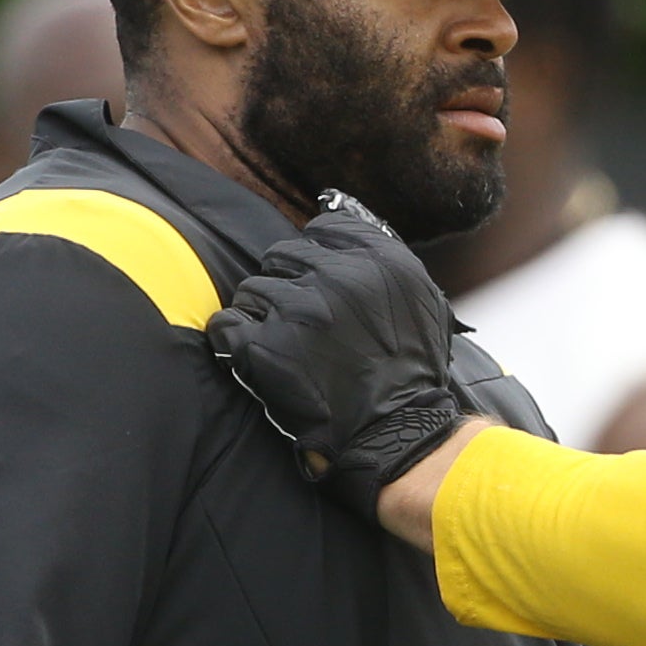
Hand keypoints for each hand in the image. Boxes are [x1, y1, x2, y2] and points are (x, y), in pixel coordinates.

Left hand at [207, 197, 474, 519]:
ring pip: (252, 291)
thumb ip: (381, 257)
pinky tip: (259, 364)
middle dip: (287, 289)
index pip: (322, 230)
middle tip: (305, 331)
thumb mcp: (420, 300)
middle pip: (280, 257)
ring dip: (262, 319)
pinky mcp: (264, 347)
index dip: (317, 260)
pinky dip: (234, 344)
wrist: (398, 436)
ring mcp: (299, 311)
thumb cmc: (410, 372)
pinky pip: (226, 326)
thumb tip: (332, 209)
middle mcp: (339, 277)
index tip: (322, 290)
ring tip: (288, 353)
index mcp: (379, 260)